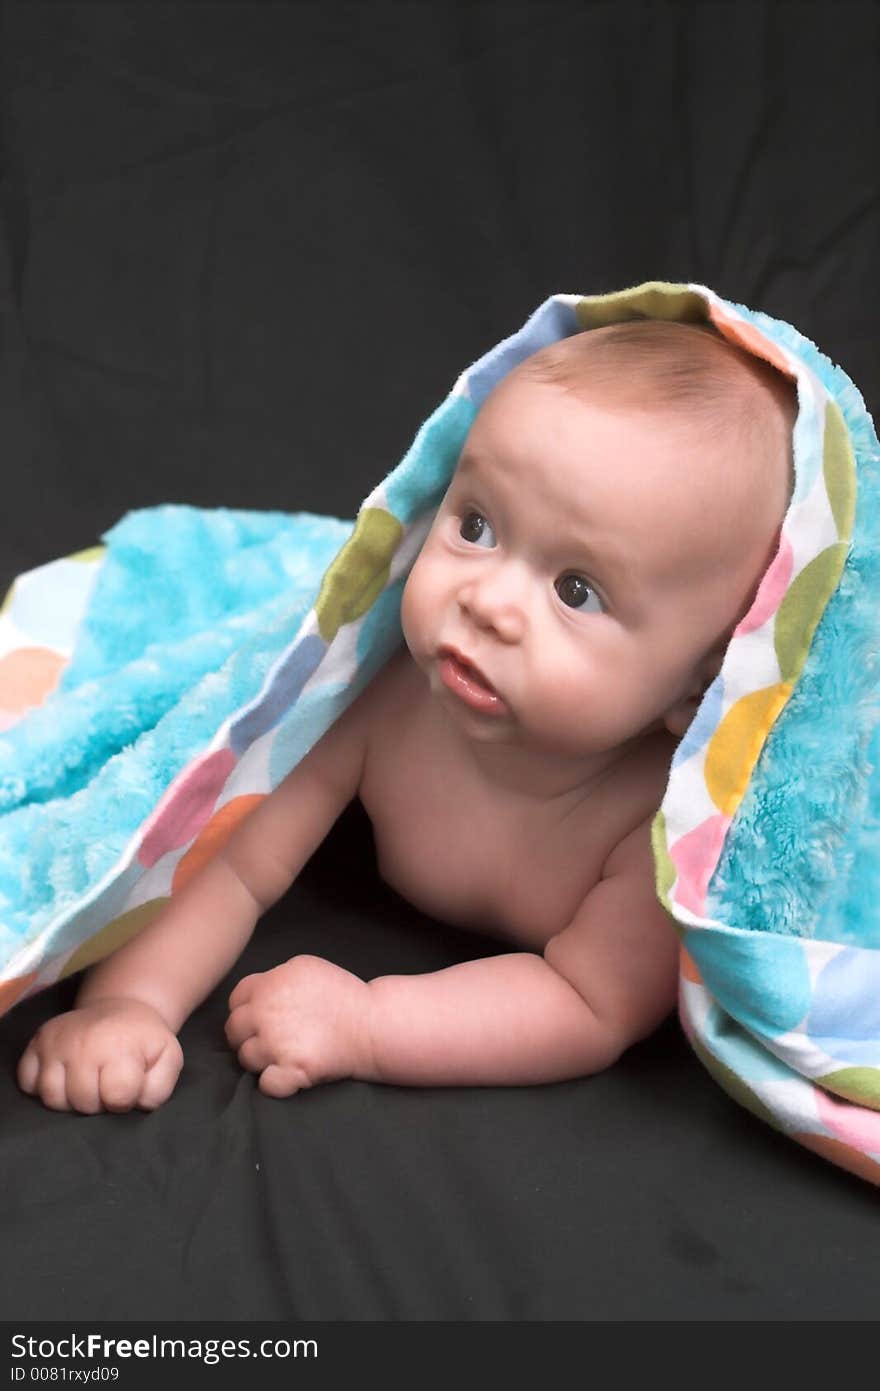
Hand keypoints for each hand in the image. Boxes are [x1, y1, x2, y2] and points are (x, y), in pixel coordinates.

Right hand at [17, 998, 183, 1113]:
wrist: (122, 1009)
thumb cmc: (144, 1041)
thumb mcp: (167, 1059)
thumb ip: (159, 1088)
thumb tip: (136, 1105)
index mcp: (120, 1045)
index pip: (117, 1097)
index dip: (125, 1100)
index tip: (128, 1087)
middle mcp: (83, 1042)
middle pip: (82, 1101)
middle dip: (98, 1102)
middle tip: (106, 1084)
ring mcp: (56, 1042)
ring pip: (52, 1097)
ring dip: (70, 1099)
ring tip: (86, 1083)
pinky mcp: (37, 1042)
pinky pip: (27, 1082)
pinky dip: (41, 1086)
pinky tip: (64, 1076)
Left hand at [225, 954, 371, 1096]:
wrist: (372, 1025)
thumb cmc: (343, 996)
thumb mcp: (306, 967)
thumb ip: (276, 977)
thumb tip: (256, 993)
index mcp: (271, 983)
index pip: (236, 999)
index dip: (246, 1010)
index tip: (260, 1018)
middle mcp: (267, 1010)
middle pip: (234, 1030)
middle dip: (247, 1036)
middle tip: (270, 1041)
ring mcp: (276, 1041)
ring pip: (245, 1058)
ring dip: (260, 1060)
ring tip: (283, 1056)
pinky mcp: (292, 1068)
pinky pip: (266, 1084)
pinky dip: (275, 1084)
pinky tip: (288, 1076)